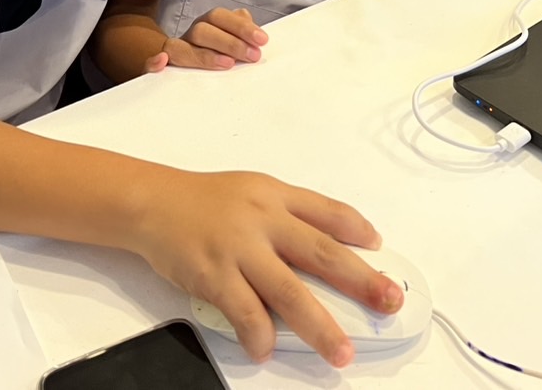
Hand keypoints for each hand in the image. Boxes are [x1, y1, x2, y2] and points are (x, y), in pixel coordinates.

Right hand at [128, 170, 401, 365]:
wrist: (153, 204)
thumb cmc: (206, 201)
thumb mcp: (254, 190)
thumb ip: (290, 211)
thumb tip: (334, 240)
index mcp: (276, 196)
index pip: (327, 211)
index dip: (357, 229)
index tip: (380, 248)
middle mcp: (263, 220)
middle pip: (321, 253)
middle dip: (360, 280)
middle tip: (388, 302)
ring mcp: (239, 249)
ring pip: (288, 292)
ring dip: (319, 326)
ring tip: (340, 351)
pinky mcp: (213, 275)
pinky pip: (244, 311)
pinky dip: (259, 334)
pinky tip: (266, 349)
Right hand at [143, 7, 267, 71]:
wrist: (173, 63)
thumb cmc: (212, 54)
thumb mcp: (230, 40)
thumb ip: (239, 30)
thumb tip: (250, 24)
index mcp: (207, 25)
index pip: (220, 17)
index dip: (241, 27)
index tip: (261, 40)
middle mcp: (190, 35)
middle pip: (203, 30)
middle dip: (229, 42)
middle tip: (252, 56)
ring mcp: (174, 52)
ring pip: (180, 47)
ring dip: (203, 55)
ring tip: (226, 64)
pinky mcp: (156, 69)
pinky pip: (148, 63)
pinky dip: (153, 63)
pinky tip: (162, 63)